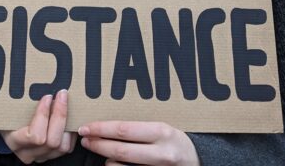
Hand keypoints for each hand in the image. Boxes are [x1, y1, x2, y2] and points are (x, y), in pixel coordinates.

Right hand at [0, 90, 75, 163]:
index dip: (43, 115)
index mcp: (15, 142)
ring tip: (66, 103)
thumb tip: (41, 82)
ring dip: (67, 123)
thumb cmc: (8, 115)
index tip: (47, 96)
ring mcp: (41, 157)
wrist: (8, 129)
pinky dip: (71, 131)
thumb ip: (23, 102)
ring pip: (62, 147)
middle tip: (62, 95)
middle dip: (60, 115)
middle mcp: (28, 153)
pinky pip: (67, 147)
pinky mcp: (51, 156)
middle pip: (52, 141)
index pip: (34, 136)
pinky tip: (69, 115)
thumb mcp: (11, 109)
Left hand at [79, 121, 198, 165]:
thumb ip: (139, 126)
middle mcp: (161, 153)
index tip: (86, 127)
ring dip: (106, 159)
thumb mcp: (162, 127)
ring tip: (100, 150)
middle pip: (119, 150)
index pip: (123, 130)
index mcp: (161, 132)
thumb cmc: (176, 139)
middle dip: (97, 144)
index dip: (101, 129)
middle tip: (84, 139)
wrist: (199, 160)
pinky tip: (112, 163)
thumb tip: (108, 122)